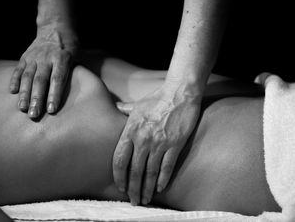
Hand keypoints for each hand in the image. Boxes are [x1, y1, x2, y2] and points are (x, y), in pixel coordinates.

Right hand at [9, 25, 78, 118]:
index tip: (52, 110)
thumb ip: (79, 73)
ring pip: (28, 77)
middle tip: (34, 115)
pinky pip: (18, 70)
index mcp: (63, 58)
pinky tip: (12, 92)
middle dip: (37, 99)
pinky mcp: (25, 57)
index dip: (54, 95)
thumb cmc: (72, 48)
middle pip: (41, 80)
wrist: (56, 28)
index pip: (58, 79)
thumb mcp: (79, 56)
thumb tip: (85, 94)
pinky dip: (14, 81)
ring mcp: (34, 57)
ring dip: (24, 94)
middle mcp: (47, 57)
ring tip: (23, 109)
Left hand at [113, 85, 201, 205]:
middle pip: (134, 170)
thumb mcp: (137, 104)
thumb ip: (124, 110)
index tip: (120, 187)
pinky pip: (167, 167)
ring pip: (150, 172)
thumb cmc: (157, 97)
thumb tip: (115, 108)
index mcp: (131, 130)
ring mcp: (159, 143)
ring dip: (147, 188)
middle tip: (134, 200)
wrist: (179, 93)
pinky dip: (163, 179)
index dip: (119, 176)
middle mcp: (143, 139)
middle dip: (133, 188)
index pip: (119, 159)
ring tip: (146, 198)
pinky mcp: (174, 144)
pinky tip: (160, 188)